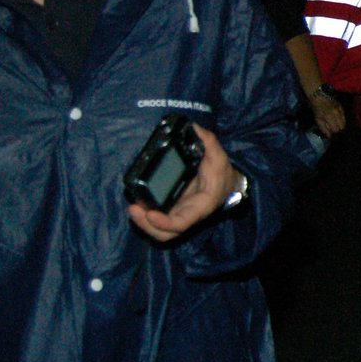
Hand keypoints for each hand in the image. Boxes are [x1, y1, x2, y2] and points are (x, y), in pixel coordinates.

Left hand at [127, 124, 239, 242]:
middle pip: (166, 233)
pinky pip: (158, 221)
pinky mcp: (173, 210)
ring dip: (144, 223)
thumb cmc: (223, 173)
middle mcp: (188, 214)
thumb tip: (194, 128)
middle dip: (147, 226)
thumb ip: (209, 142)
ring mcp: (179, 214)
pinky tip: (138, 203)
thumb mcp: (219, 156)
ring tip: (133, 207)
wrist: (227, 184)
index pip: (181, 223)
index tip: (151, 213)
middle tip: (134, 208)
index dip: (164, 222)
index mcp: (201, 206)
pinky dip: (146, 217)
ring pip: (160, 231)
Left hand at [311, 92, 346, 136]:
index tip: (330, 131)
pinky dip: (341, 119)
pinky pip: (344, 116)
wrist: (320, 97)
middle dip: (338, 129)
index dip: (333, 132)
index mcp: (330, 117)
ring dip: (340, 124)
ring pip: (344, 122)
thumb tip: (329, 136)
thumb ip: (323, 128)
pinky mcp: (341, 107)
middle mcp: (337, 114)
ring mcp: (340, 110)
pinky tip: (336, 118)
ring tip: (335, 123)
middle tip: (333, 127)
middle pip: (342, 126)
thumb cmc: (317, 109)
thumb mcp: (317, 119)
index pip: (336, 129)